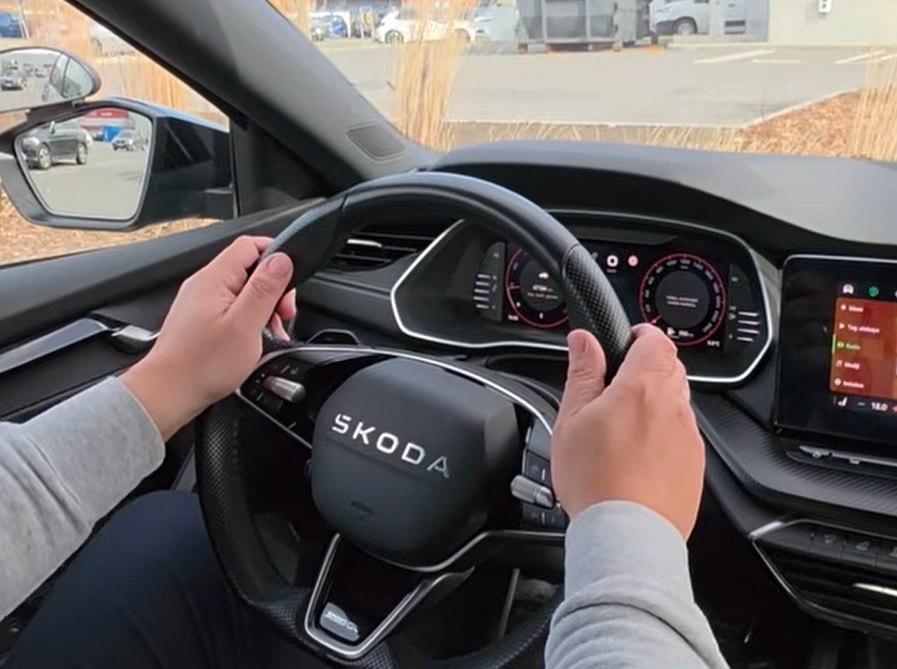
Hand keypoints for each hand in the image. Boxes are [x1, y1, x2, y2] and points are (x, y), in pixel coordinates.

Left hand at [121, 236, 296, 439]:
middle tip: (282, 315)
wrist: (168, 393)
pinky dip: (248, 320)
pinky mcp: (199, 319)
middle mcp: (204, 285)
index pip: (250, 245)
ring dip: (263, 308)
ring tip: (269, 333)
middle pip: (249, 268)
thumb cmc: (202, 366)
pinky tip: (253, 340)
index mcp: (214, 278)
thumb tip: (281, 259)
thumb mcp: (245, 324)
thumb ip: (265, 288)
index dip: (276, 256)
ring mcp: (199, 301)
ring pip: (242, 290)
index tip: (290, 282)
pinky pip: (231, 308)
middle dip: (273, 289)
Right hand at [550, 325, 703, 538]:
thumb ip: (582, 373)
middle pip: (671, 368)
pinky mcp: (695, 465)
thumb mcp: (572, 419)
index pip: (656, 340)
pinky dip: (664, 434)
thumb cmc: (595, 481)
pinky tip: (639, 454)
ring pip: (677, 403)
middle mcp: (674, 407)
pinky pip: (683, 435)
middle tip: (618, 382)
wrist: (626, 535)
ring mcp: (689, 438)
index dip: (641, 335)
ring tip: (624, 424)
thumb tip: (584, 340)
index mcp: (643, 387)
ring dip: (656, 402)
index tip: (626, 340)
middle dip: (647, 367)